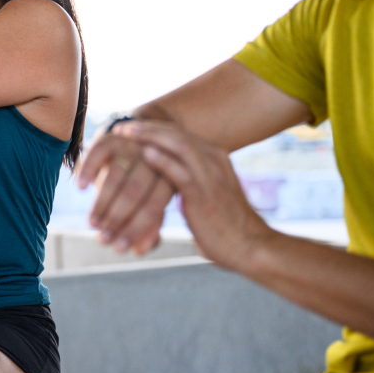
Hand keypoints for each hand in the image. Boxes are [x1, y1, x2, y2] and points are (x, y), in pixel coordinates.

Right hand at [75, 122, 172, 253]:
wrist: (132, 146)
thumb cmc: (141, 185)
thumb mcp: (150, 204)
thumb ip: (148, 227)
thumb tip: (141, 249)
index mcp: (170, 177)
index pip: (154, 206)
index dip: (136, 229)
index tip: (119, 249)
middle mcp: (155, 158)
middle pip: (135, 192)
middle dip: (117, 219)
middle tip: (103, 241)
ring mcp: (134, 144)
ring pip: (117, 175)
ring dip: (102, 202)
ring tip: (92, 223)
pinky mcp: (113, 136)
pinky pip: (98, 152)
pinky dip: (88, 170)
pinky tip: (81, 188)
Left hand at [121, 120, 273, 270]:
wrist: (251, 247)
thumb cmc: (226, 226)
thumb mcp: (210, 195)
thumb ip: (194, 183)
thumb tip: (173, 180)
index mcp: (216, 159)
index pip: (181, 134)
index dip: (155, 129)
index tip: (132, 128)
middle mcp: (215, 161)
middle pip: (177, 134)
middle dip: (148, 128)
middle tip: (122, 126)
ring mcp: (211, 177)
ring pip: (179, 146)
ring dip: (151, 137)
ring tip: (128, 133)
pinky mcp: (204, 196)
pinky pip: (181, 172)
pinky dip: (162, 161)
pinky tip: (145, 154)